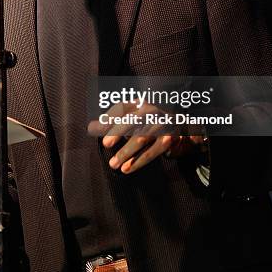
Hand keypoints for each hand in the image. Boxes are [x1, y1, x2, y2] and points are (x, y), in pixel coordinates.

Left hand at [88, 101, 203, 174]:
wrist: (179, 124)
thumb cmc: (148, 121)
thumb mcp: (132, 116)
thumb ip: (113, 120)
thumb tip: (92, 126)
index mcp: (139, 102)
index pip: (122, 108)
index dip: (109, 118)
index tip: (95, 129)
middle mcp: (151, 110)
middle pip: (133, 120)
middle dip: (118, 132)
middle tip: (106, 144)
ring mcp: (161, 124)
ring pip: (142, 138)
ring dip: (126, 152)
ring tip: (113, 164)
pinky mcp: (169, 138)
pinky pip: (152, 151)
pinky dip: (138, 161)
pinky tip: (127, 168)